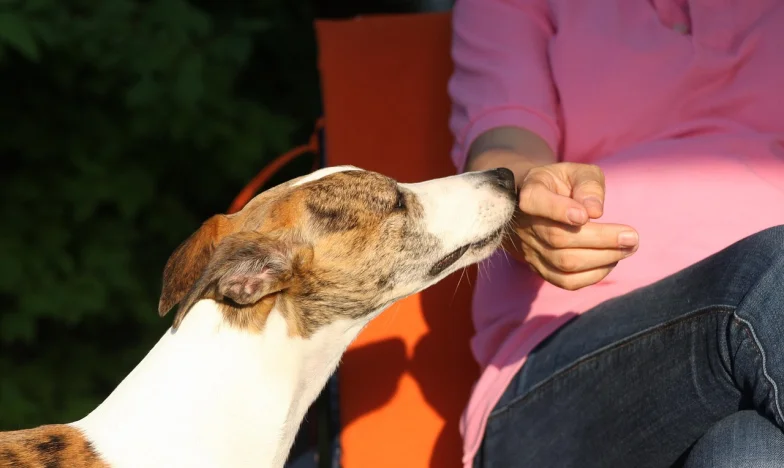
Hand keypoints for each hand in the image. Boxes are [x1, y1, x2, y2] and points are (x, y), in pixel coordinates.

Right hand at [471, 150, 638, 289]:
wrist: (535, 206)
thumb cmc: (561, 184)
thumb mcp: (575, 172)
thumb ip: (587, 184)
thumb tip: (595, 211)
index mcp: (530, 191)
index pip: (534, 201)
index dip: (560, 210)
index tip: (586, 215)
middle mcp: (525, 224)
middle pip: (558, 238)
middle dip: (601, 239)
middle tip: (632, 237)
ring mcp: (530, 249)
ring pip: (564, 263)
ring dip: (602, 258)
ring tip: (629, 248)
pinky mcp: (540, 268)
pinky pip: (565, 281)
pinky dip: (593, 275)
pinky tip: (611, 261)